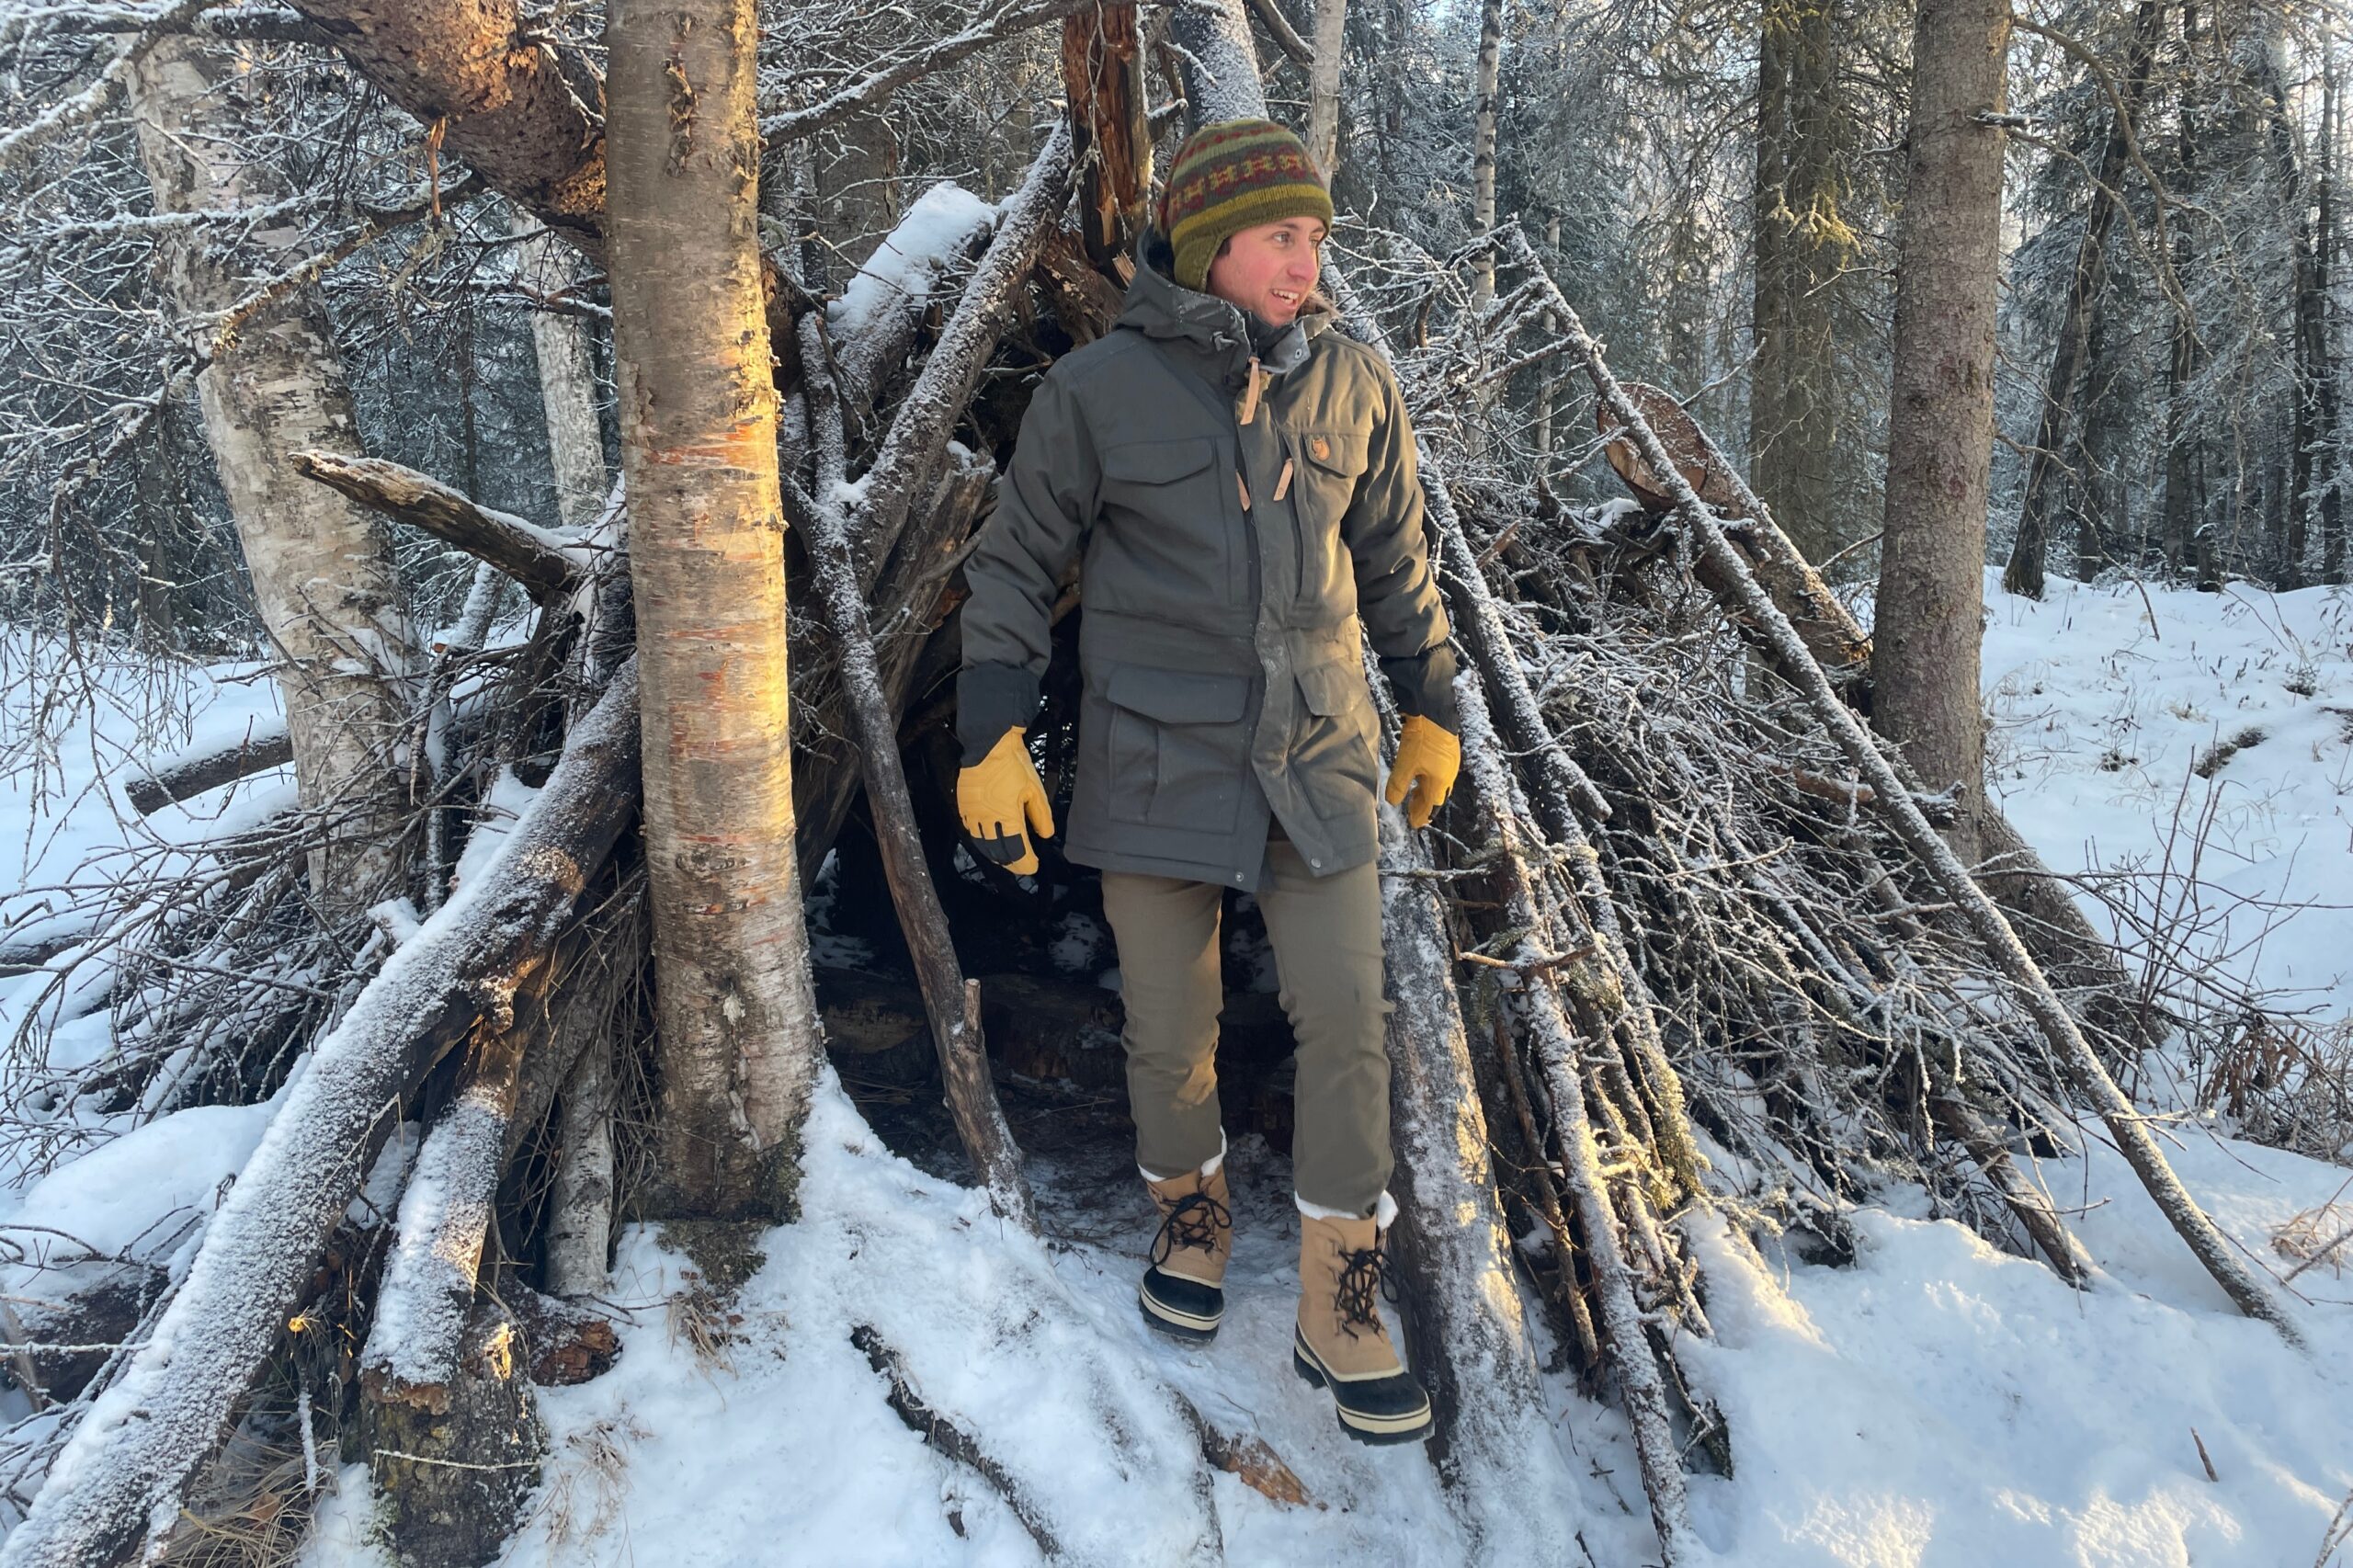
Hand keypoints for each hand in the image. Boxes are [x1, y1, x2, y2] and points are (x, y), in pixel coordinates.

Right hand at [957, 728, 1054, 875]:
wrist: (987, 746)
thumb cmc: (1013, 766)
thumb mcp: (1034, 789)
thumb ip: (1040, 816)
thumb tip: (1046, 834)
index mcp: (1008, 817)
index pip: (1018, 849)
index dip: (1026, 862)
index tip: (1033, 866)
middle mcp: (988, 820)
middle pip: (999, 851)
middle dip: (1011, 862)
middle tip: (1021, 865)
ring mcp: (974, 814)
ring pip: (983, 844)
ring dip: (995, 854)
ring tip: (1005, 858)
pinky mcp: (964, 807)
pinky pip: (971, 831)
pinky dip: (980, 840)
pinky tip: (987, 841)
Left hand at [1383, 714, 1460, 829]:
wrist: (1433, 709)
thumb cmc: (1422, 738)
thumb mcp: (1406, 764)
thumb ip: (1399, 785)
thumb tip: (1393, 802)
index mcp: (1441, 781)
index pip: (1432, 806)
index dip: (1422, 815)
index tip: (1414, 823)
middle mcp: (1449, 773)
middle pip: (1436, 795)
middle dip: (1423, 804)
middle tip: (1411, 810)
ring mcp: (1450, 761)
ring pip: (1437, 783)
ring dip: (1425, 790)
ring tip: (1412, 793)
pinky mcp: (1447, 749)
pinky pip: (1439, 771)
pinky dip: (1428, 778)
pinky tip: (1419, 773)